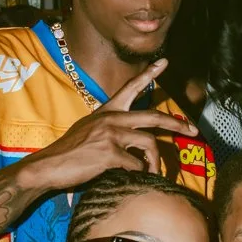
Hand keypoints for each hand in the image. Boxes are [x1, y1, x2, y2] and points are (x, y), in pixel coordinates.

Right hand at [29, 60, 198, 188]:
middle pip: (153, 117)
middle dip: (177, 124)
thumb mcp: (88, 132)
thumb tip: (130, 142)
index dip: (148, 74)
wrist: (46, 167)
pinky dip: (139, 174)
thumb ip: (109, 130)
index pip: (129, 88)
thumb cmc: (68, 154)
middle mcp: (110, 118)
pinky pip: (136, 164)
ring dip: (155, 162)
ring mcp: (110, 134)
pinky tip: (131, 179)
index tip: (164, 62)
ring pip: (149, 144)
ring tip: (154, 174)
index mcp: (106, 112)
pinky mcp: (109, 153)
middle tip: (194, 131)